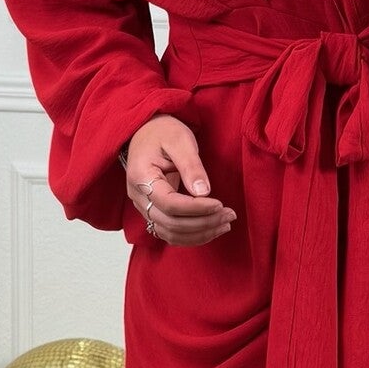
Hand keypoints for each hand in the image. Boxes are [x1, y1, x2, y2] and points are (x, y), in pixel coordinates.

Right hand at [124, 114, 235, 245]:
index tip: (220, 204)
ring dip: (199, 234)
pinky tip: (212, 229)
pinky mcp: (152, 212)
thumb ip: (191, 166)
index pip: (170, 204)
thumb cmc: (162, 131)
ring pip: (170, 233)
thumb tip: (204, 192)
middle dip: (203, 223)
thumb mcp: (180, 140)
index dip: (197, 208)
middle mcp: (138, 197)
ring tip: (225, 224)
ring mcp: (143, 207)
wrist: (147, 132)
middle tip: (229, 215)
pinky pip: (170, 232)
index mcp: (141, 177)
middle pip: (170, 223)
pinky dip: (191, 236)